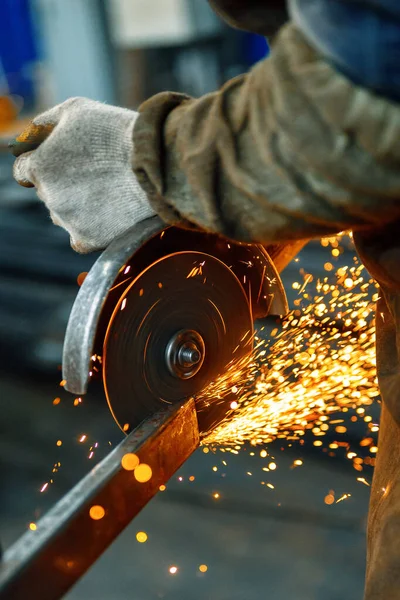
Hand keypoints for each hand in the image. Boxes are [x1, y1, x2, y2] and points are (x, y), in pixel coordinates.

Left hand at [12, 97, 154, 252]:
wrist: (156, 164)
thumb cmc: (117, 132)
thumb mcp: (76, 109)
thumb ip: (44, 123)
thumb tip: (30, 134)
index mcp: (39, 165)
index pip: (24, 170)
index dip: (42, 163)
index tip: (62, 162)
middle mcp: (49, 196)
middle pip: (46, 193)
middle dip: (63, 183)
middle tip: (94, 173)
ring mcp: (67, 220)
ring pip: (61, 215)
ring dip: (75, 205)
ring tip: (105, 191)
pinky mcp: (88, 239)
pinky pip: (78, 239)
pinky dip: (88, 229)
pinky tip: (104, 216)